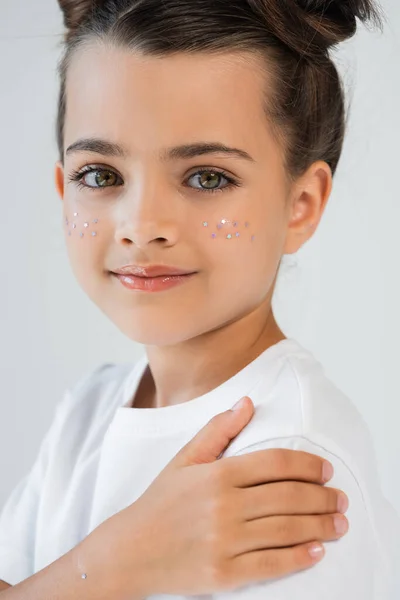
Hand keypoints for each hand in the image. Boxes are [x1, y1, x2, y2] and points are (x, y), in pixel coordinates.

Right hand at [86, 396, 348, 596]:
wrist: (130, 551)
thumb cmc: (160, 502)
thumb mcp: (184, 460)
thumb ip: (217, 430)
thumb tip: (247, 402)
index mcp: (216, 474)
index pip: (275, 462)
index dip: (307, 464)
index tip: (326, 469)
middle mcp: (223, 506)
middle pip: (288, 495)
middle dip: (323, 496)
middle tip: (341, 498)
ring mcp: (224, 541)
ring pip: (286, 528)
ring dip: (320, 525)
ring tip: (339, 522)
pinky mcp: (223, 574)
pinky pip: (271, 564)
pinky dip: (299, 557)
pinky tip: (317, 551)